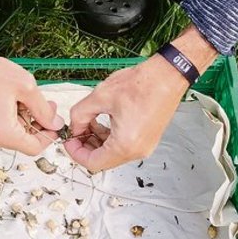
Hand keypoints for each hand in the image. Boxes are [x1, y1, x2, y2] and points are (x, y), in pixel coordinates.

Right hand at [0, 45, 63, 155]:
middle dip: (36, 124)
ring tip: (23, 97)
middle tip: (44, 104)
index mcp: (2, 133)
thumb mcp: (25, 87)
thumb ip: (44, 109)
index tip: (54, 122)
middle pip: (23, 141)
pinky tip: (11, 99)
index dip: (48, 136)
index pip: (34, 148)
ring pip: (13, 134)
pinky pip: (1, 128)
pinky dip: (11, 117)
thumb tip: (55, 123)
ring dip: (23, 119)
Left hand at [64, 57, 186, 171]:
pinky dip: (110, 138)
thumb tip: (74, 126)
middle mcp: (137, 150)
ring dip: (97, 141)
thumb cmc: (143, 84)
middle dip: (86, 146)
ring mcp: (145, 146)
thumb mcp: (100, 96)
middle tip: (76, 130)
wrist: (168, 75)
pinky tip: (103, 122)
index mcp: (125, 144)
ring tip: (89, 122)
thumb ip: (80, 114)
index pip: (93, 163)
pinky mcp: (148, 139)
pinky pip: (123, 146)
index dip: (75, 152)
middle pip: (103, 160)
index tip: (69, 140)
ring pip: (112, 154)